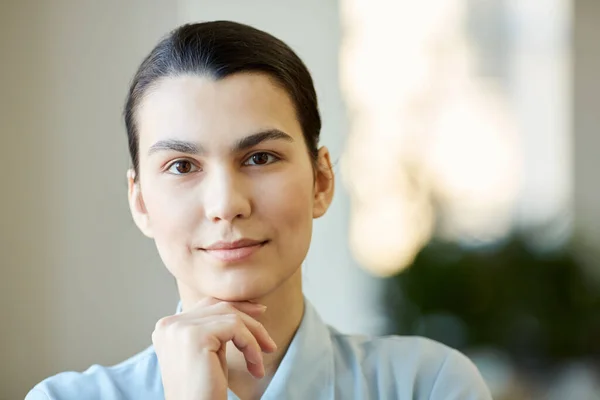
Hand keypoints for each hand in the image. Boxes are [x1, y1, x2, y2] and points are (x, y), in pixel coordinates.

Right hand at [152, 298, 277, 399]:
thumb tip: (251, 306)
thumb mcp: (212, 352)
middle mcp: (169, 324)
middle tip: (268, 341)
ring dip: (254, 337)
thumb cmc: (204, 389)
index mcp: (168, 327)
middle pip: (219, 307)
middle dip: (249, 320)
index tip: (260, 313)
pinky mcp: (195, 336)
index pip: (208, 305)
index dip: (237, 307)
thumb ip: (219, 327)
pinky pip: (235, 328)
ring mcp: (180, 328)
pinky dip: (251, 346)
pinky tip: (255, 367)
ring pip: (230, 316)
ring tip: (260, 361)